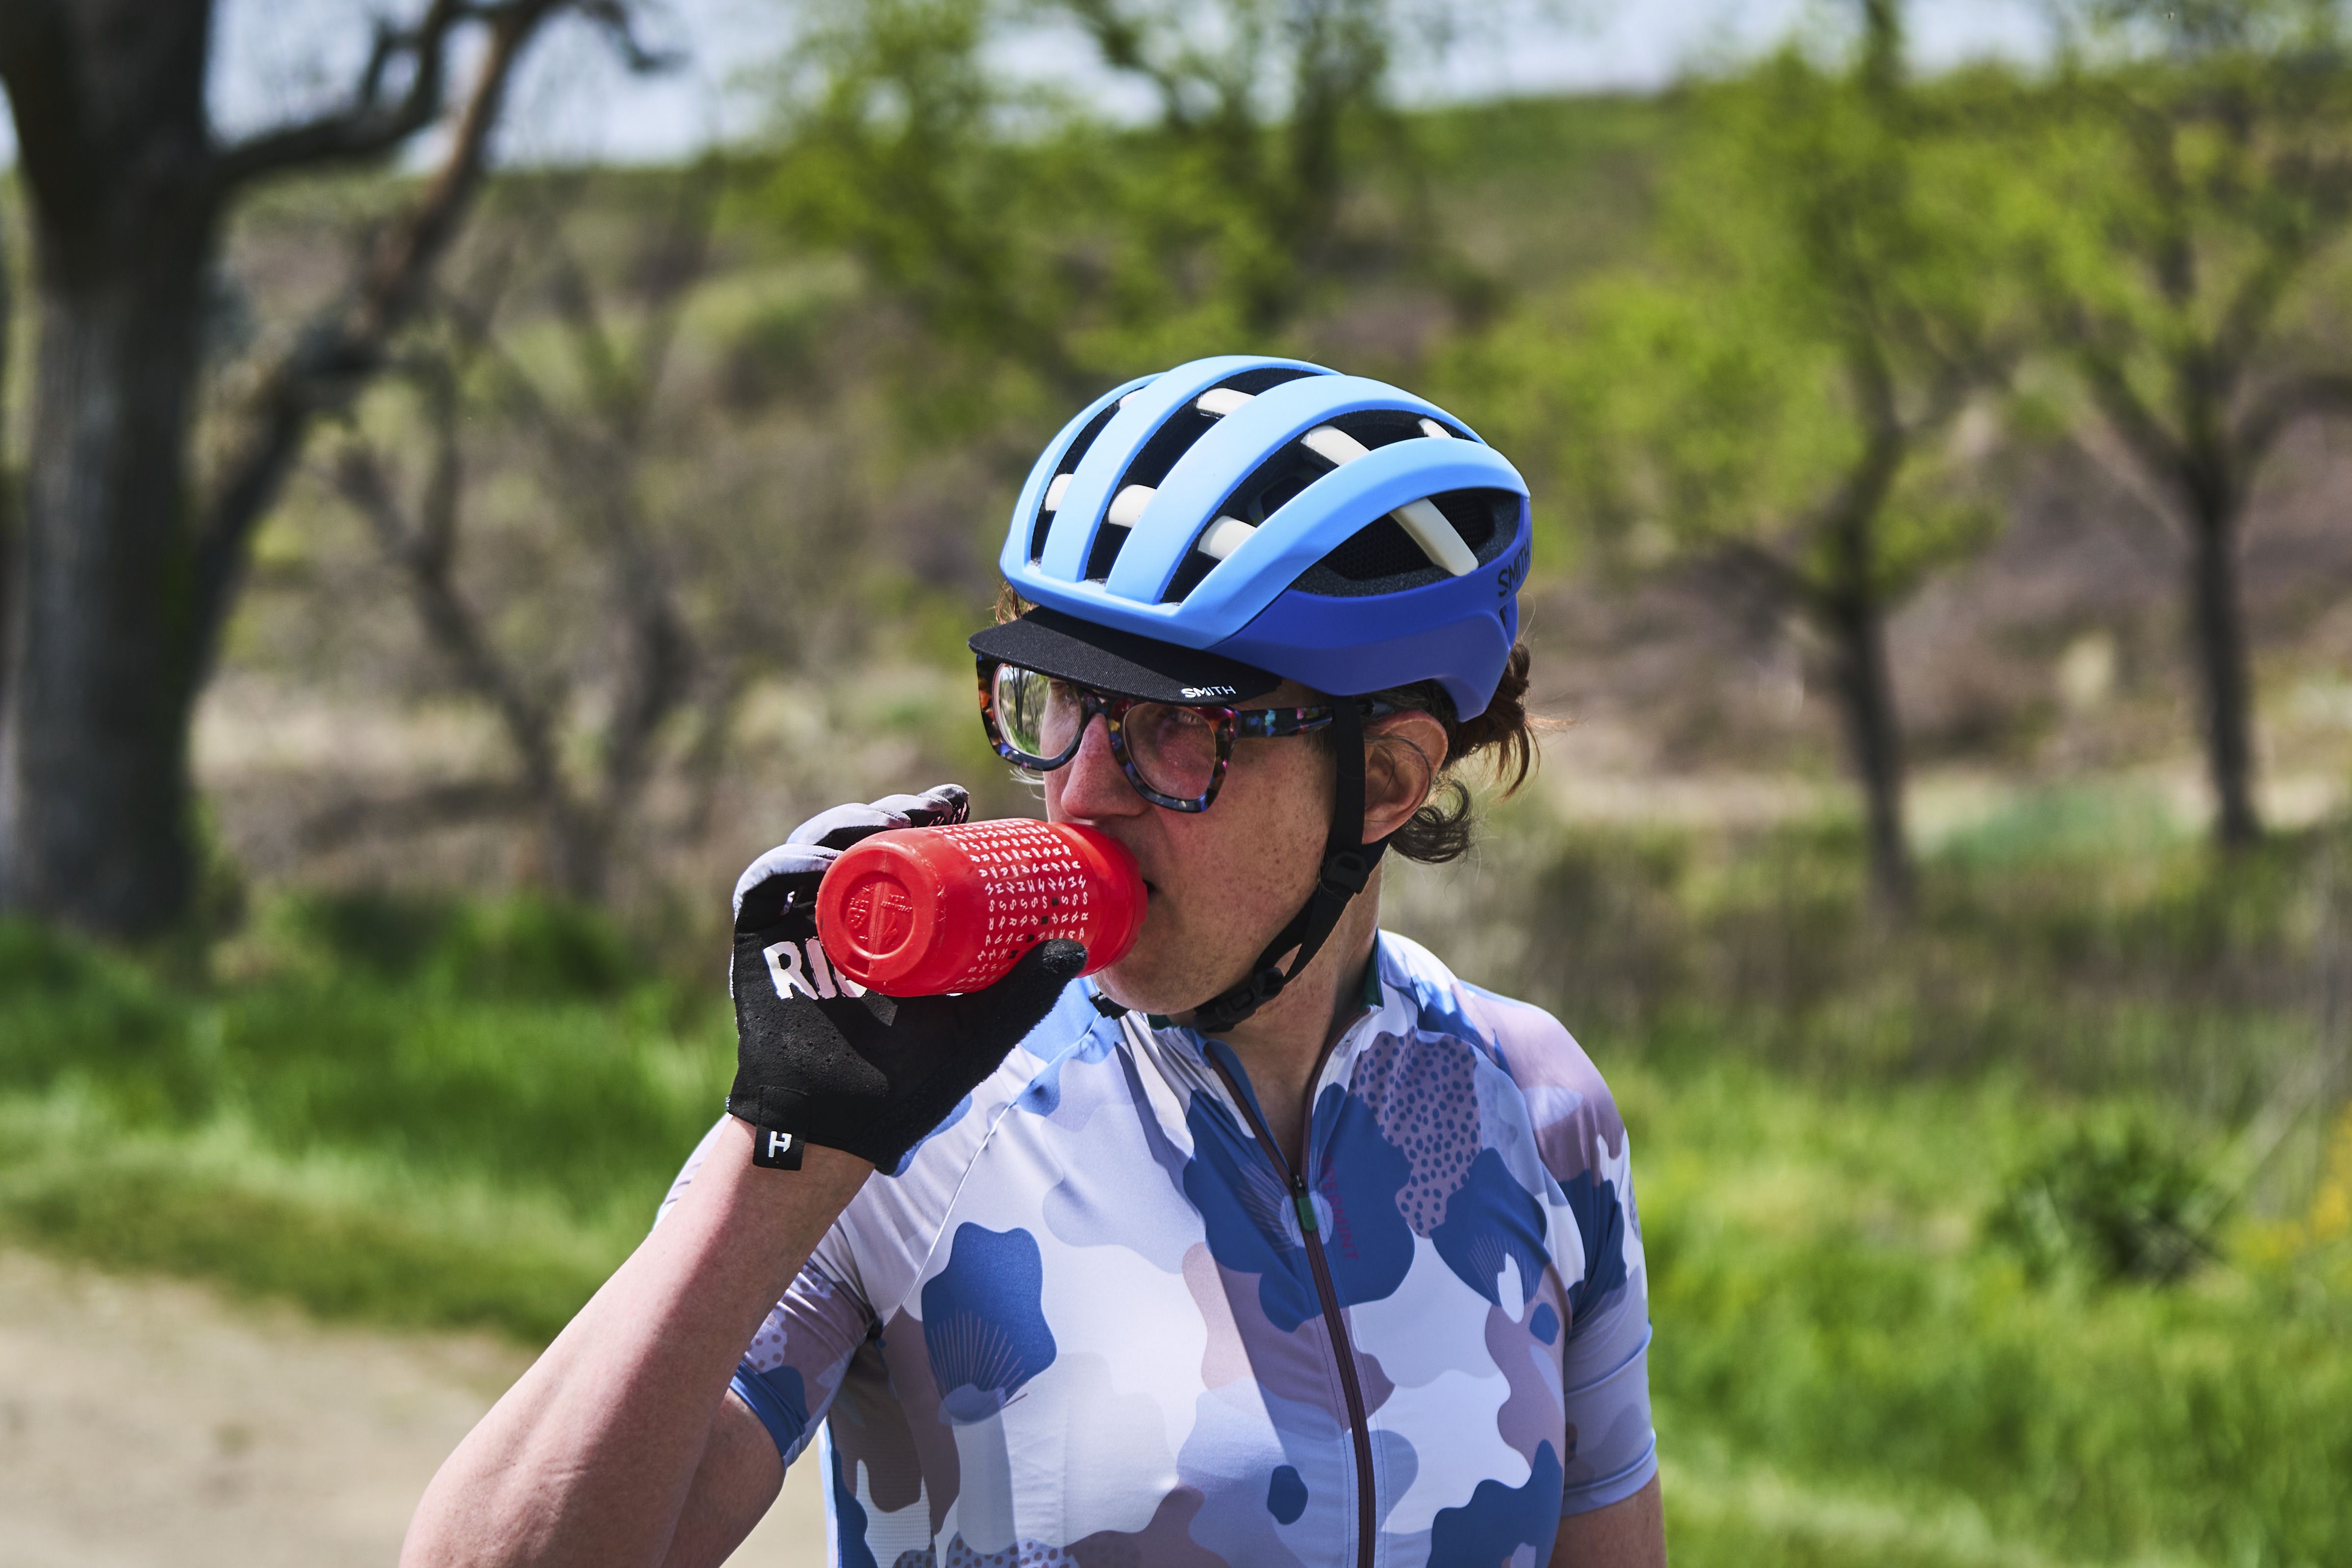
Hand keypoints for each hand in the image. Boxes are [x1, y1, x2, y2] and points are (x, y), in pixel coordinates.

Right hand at [726, 784, 1083, 1172]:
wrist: (840, 1132)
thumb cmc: (907, 1089)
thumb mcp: (979, 1034)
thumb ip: (1025, 996)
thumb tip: (1073, 947)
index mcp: (889, 931)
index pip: (903, 857)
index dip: (927, 821)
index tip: (959, 803)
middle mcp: (843, 920)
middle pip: (859, 844)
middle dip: (892, 811)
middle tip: (932, 806)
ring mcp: (798, 927)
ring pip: (813, 849)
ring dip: (845, 824)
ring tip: (887, 821)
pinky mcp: (758, 942)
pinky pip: (764, 885)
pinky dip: (788, 863)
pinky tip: (821, 862)